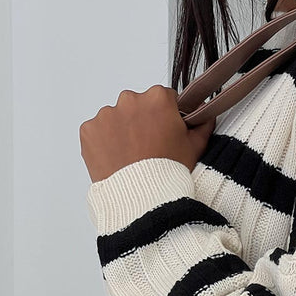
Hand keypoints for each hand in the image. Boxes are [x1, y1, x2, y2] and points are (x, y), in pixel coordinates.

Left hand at [79, 84, 215, 182]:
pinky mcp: (88, 130)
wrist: (142, 198)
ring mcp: (106, 114)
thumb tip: (206, 114)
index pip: (164, 98)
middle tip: (148, 148)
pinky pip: (97, 132)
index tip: (166, 132)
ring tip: (131, 157)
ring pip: (116, 118)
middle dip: (142, 121)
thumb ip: (202, 124)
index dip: (167, 116)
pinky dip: (104, 143)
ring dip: (122, 132)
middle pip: (138, 106)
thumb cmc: (169, 171)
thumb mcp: (195, 147)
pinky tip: (116, 159)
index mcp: (158, 98)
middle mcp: (130, 99)